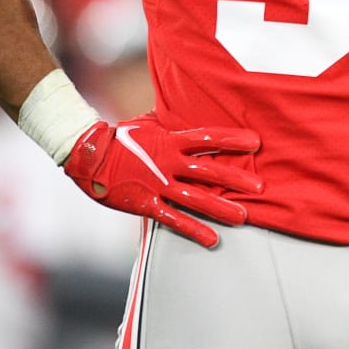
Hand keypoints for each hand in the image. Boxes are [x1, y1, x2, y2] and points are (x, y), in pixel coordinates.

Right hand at [63, 115, 261, 247]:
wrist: (87, 155)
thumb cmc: (120, 138)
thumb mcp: (150, 124)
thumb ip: (174, 124)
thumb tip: (191, 109)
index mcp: (170, 141)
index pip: (208, 138)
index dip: (233, 140)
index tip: (256, 143)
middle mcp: (168, 163)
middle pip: (209, 172)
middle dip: (236, 180)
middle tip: (260, 188)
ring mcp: (157, 184)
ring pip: (196, 198)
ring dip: (221, 208)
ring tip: (244, 217)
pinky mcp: (146, 204)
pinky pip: (174, 218)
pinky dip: (194, 229)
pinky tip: (212, 239)